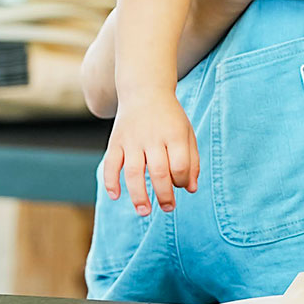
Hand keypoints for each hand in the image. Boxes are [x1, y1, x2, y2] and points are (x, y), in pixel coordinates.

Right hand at [102, 91, 197, 213]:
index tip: (182, 187)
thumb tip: (191, 189)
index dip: (181, 181)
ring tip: (144, 211)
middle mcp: (152, 138)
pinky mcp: (115, 142)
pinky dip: (111, 181)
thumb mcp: (187, 133)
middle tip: (169, 208)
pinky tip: (116, 196)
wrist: (145, 92)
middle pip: (158, 171)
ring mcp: (132, 140)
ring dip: (138, 194)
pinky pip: (111, 164)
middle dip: (164, 194)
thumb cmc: (170, 118)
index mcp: (175, 135)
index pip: (179, 165)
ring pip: (133, 172)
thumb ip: (192, 160)